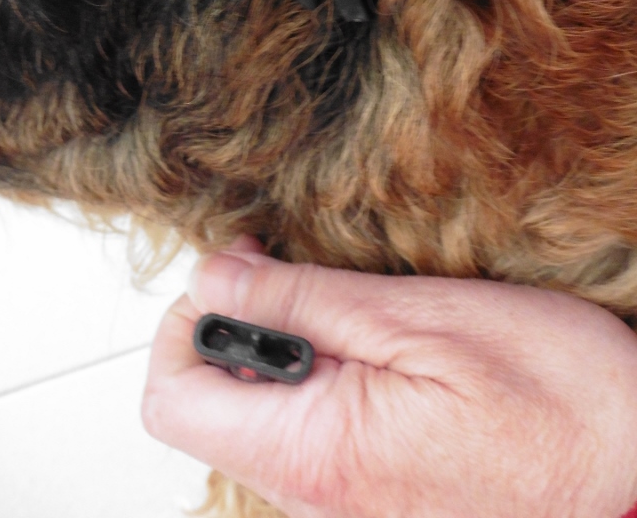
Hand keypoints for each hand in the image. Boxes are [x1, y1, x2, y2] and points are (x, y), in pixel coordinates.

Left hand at [142, 238, 636, 517]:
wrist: (636, 462)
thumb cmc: (555, 398)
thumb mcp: (418, 319)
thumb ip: (303, 302)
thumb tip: (213, 279)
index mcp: (316, 454)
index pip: (174, 402)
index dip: (185, 325)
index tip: (232, 273)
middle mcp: (317, 494)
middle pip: (207, 408)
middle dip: (233, 326)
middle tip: (284, 271)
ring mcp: (343, 499)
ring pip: (254, 416)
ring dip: (277, 346)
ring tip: (337, 304)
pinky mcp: (370, 490)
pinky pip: (304, 430)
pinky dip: (313, 374)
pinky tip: (362, 342)